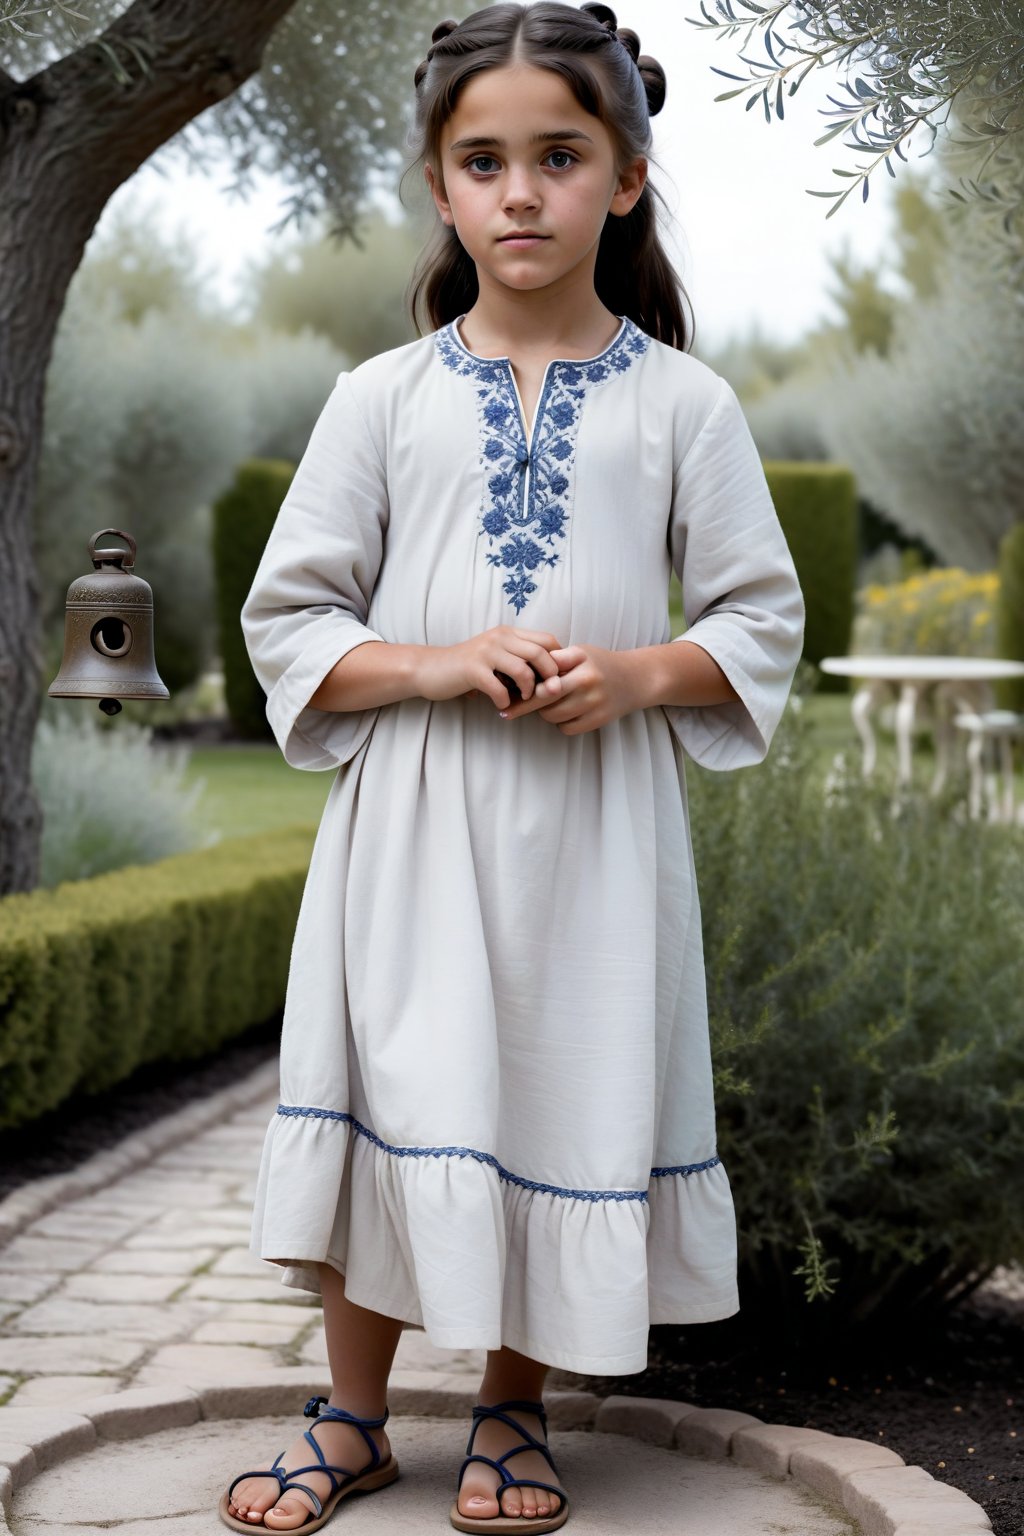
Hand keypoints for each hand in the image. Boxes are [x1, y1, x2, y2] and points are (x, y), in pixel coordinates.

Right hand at [416, 626, 564, 710]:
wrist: (431, 669)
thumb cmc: (469, 668)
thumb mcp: (497, 658)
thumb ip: (520, 661)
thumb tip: (552, 679)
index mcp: (508, 633)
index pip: (547, 640)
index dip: (558, 660)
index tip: (555, 679)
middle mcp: (499, 637)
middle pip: (540, 653)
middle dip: (549, 677)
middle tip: (546, 692)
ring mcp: (485, 652)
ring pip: (523, 671)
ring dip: (528, 691)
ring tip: (522, 698)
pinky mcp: (472, 669)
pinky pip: (500, 689)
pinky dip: (505, 701)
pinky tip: (501, 704)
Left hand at [499, 644, 645, 734]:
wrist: (635, 679)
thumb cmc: (601, 663)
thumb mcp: (580, 652)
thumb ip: (556, 658)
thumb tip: (525, 667)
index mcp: (580, 664)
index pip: (544, 677)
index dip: (522, 686)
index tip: (504, 695)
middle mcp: (588, 685)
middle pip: (544, 700)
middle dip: (523, 706)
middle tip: (505, 712)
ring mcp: (594, 705)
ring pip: (553, 716)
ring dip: (545, 712)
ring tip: (549, 703)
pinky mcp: (598, 721)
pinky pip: (567, 728)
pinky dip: (561, 723)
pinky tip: (565, 712)